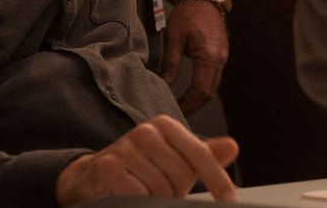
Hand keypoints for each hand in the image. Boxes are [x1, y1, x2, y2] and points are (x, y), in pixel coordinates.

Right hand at [55, 115, 237, 205]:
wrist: (94, 177)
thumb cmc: (141, 168)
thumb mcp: (174, 159)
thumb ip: (204, 155)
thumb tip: (232, 146)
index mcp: (166, 126)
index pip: (200, 155)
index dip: (217, 180)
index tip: (229, 200)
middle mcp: (146, 131)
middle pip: (182, 177)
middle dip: (176, 192)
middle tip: (161, 190)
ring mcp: (125, 147)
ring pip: (161, 190)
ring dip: (156, 199)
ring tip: (143, 191)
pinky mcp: (109, 168)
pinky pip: (139, 196)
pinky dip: (137, 201)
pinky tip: (129, 195)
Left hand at [161, 0, 227, 114]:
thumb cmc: (188, 14)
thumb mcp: (174, 38)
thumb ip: (170, 63)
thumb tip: (163, 84)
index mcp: (208, 57)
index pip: (201, 91)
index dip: (188, 105)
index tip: (175, 110)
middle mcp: (219, 60)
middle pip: (209, 93)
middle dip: (194, 105)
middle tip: (177, 111)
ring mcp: (223, 57)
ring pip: (213, 86)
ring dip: (198, 97)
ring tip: (182, 103)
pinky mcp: (221, 54)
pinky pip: (214, 77)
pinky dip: (203, 87)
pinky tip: (191, 89)